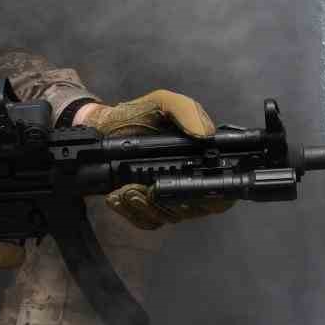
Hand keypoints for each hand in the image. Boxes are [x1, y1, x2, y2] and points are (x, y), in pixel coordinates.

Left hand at [83, 89, 235, 229]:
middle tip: (147, 187)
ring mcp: (167, 198)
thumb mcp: (164, 103)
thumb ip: (187, 111)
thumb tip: (205, 135)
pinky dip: (131, 212)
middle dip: (171, 202)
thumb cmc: (138, 115)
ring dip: (146, 207)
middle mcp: (188, 182)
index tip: (187, 185)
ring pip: (169, 217)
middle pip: (195, 210)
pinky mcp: (145, 208)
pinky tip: (118, 196)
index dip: (213, 194)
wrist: (103, 127)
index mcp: (200, 159)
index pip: (221, 189)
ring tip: (127, 189)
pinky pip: (146, 221)